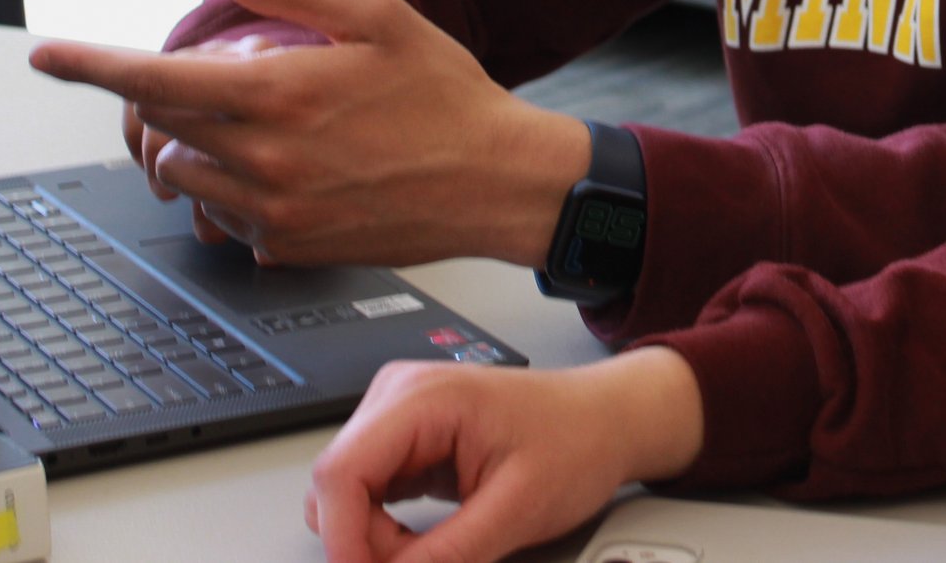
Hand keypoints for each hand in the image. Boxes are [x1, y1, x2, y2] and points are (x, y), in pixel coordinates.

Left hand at [28, 0, 591, 266]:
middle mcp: (265, 160)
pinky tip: (288, 169)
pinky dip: (234, 190)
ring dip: (195, 147)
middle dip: (161, 101)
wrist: (496, 182)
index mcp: (278, 94)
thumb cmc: (445, 94)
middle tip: (207, 80)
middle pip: (162, 129)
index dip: (90, 65)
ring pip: (186, 178)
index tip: (46, 55)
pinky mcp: (291, 248)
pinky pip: (228, 219)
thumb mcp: (378, 17)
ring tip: (254, 125)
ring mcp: (275, 212)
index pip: (155, 80)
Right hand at [305, 349, 704, 562]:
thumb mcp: (517, 510)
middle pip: (336, 488)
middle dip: (364, 544)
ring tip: (433, 554)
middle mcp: (399, 397)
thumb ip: (449, 555)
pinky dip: (386, 531)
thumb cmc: (577, 440)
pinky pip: (368, 495)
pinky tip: (425, 543)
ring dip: (375, 540)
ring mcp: (400, 416)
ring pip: (346, 496)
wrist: (609, 419)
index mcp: (422, 398)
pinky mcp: (408, 440)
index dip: (343, 541)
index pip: (340, 473)